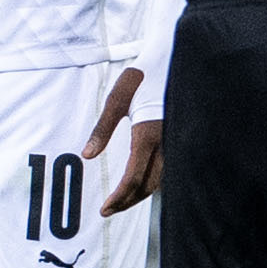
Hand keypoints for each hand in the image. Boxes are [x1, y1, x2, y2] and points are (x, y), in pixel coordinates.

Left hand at [81, 67, 164, 216]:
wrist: (172, 57)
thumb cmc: (142, 75)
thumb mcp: (117, 98)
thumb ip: (102, 128)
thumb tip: (87, 156)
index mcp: (148, 134)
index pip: (133, 178)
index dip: (119, 197)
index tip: (104, 209)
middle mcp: (166, 143)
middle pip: (148, 185)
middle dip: (128, 201)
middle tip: (109, 210)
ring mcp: (176, 141)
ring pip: (160, 179)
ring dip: (140, 193)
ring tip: (122, 200)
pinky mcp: (179, 137)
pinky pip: (168, 168)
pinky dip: (152, 180)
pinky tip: (140, 181)